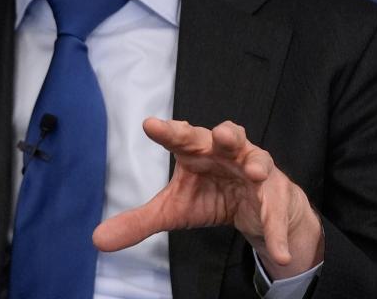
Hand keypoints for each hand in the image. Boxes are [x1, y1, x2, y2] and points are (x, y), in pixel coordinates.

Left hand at [93, 118, 323, 278]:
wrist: (255, 208)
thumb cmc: (210, 195)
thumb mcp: (174, 210)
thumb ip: (139, 221)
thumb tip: (98, 239)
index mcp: (198, 151)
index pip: (180, 137)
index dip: (167, 131)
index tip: (150, 125)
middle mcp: (228, 153)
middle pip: (227, 137)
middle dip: (226, 134)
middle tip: (220, 135)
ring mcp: (255, 169)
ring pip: (259, 161)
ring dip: (257, 164)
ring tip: (254, 172)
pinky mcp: (276, 194)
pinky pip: (276, 213)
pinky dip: (277, 231)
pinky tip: (278, 251)